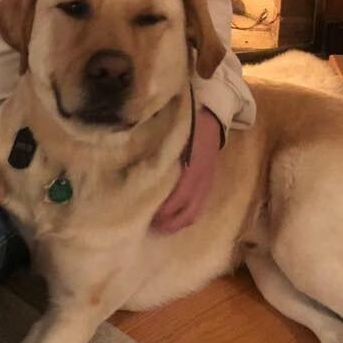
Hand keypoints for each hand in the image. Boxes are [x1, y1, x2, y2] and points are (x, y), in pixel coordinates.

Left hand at [151, 106, 220, 233]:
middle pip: (187, 212)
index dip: (164, 212)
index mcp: (191, 168)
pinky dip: (187, 215)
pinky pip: (199, 205)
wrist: (212, 115)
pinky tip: (174, 216)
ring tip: (160, 226)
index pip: (178, 198)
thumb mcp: (171, 134)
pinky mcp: (208, 181)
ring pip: (194, 212)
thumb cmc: (187, 123)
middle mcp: (201, 179)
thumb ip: (156, 151)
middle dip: (169, 224)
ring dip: (177, 223)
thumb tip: (130, 162)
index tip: (146, 217)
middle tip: (150, 227)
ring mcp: (207, 181)